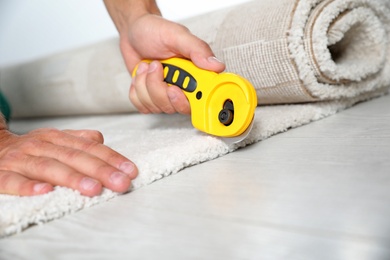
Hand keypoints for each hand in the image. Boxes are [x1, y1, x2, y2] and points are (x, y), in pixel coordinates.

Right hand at [0, 128, 137, 196]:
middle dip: (100, 170)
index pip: (89, 147)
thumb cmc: (31, 148)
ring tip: (94, 189)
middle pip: (74, 157)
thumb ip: (78, 139)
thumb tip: (101, 139)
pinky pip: (11, 181)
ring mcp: (20, 159)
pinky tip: (44, 192)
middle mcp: (41, 145)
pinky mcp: (0, 174)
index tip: (130, 171)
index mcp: (56, 137)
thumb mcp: (55, 139)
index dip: (111, 158)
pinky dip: (27, 186)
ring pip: (48, 167)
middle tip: (121, 183)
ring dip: (72, 178)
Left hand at [124, 15, 224, 113]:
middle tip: (156, 66)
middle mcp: (184, 87)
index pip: (202, 99)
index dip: (189, 100)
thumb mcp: (177, 35)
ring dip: (145, 84)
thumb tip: (217, 66)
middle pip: (176, 106)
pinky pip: (143, 106)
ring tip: (148, 65)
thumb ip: (197, 49)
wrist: (133, 32)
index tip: (174, 88)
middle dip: (159, 89)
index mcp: (196, 74)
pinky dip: (137, 90)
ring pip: (157, 106)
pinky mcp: (151, 98)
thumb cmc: (155, 30)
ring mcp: (166, 94)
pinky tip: (141, 75)